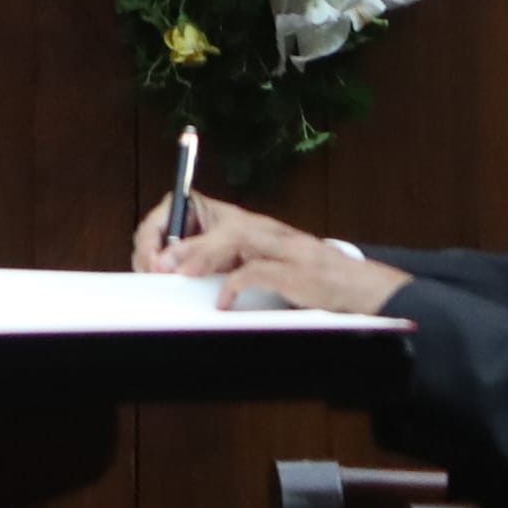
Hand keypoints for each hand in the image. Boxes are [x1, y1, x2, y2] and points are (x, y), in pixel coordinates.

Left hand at [131, 191, 409, 315]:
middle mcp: (262, 227)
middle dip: (178, 243)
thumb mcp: (256, 260)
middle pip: (210, 221)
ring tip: (178, 276)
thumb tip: (174, 265)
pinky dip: (236, 285)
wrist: (356, 286)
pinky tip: (222, 302)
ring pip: (233, 237)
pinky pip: (259, 271)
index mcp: (248, 223)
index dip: (168, 225)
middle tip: (155, 268)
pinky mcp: (296, 271)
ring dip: (201, 256)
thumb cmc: (303, 275)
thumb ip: (221, 258)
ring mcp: (281, 246)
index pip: (196, 206)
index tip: (151, 254)